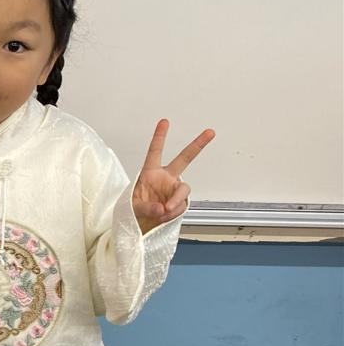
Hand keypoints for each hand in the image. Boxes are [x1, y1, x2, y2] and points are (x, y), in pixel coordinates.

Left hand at [133, 119, 214, 233]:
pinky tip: (164, 216)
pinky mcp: (181, 201)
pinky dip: (173, 212)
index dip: (159, 137)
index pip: (155, 151)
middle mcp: (166, 177)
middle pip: (185, 158)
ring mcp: (174, 189)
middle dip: (198, 145)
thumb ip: (147, 207)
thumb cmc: (135, 210)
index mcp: (150, 172)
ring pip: (184, 189)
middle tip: (210, 132)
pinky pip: (181, 205)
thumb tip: (162, 207)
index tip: (164, 122)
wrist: (143, 223)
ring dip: (175, 201)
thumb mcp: (134, 207)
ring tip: (165, 210)